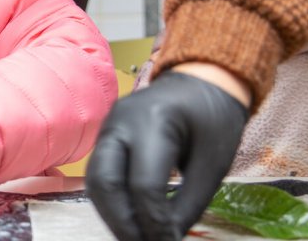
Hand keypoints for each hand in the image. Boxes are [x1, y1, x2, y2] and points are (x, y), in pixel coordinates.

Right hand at [85, 70, 248, 239]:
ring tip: (135, 237)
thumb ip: (188, 204)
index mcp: (155, 121)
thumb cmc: (213, 119)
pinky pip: (99, 174)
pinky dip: (111, 201)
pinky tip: (130, 219)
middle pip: (105, 182)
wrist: (200, 82)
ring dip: (111, 215)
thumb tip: (165, 239)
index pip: (144, 184)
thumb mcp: (213, 163)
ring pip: (94, 181)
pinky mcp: (104, 137)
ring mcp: (107, 127)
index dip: (153, 222)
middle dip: (121, 223)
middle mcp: (120, 122)